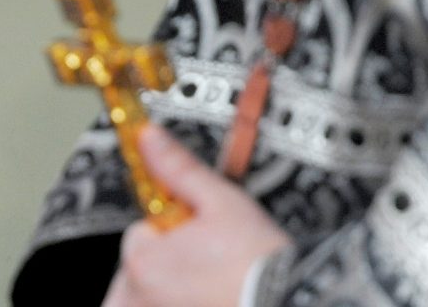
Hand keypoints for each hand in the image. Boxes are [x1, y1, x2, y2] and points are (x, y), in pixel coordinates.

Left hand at [102, 124, 290, 306]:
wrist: (289, 302)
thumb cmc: (258, 262)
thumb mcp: (221, 201)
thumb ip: (178, 169)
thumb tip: (148, 138)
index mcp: (143, 263)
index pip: (139, 235)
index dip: (171, 230)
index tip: (199, 236)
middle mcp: (138, 300)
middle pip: (138, 270)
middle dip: (164, 263)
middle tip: (207, 264)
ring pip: (141, 297)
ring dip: (162, 289)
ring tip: (208, 284)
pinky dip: (169, 304)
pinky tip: (204, 299)